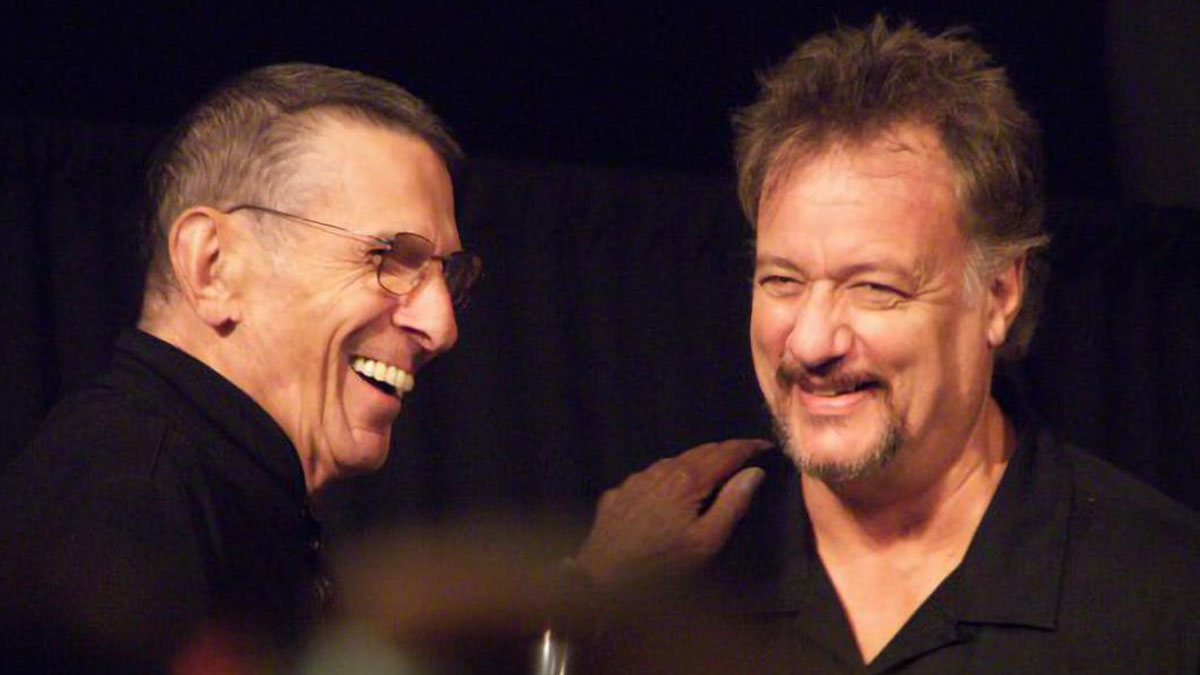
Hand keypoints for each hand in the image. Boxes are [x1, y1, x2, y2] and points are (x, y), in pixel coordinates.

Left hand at [573, 438, 770, 588]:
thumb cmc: (662, 564)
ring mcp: (636, 479)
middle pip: (700, 451)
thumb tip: (754, 472)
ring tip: (713, 469)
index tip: (765, 445)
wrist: (602, 578)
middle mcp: (661, 470)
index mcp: (688, 479)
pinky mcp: (620, 492)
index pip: (725, 453)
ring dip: (697, 462)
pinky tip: (671, 489)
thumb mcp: (706, 541)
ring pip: (674, 461)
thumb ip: (732, 504)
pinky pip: (651, 476)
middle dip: (725, 450)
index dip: (748, 447)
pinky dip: (670, 476)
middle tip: (745, 454)